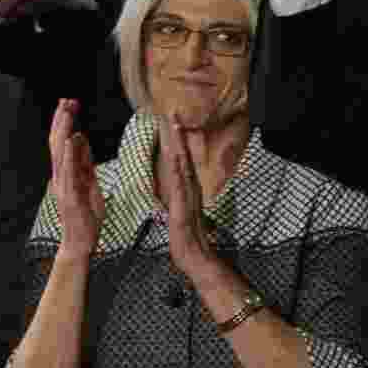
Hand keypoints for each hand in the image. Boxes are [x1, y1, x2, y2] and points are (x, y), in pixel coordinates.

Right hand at [49, 99, 105, 257]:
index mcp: (66, 172)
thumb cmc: (86, 214)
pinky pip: (68, 172)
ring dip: (63, 131)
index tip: (70, 103)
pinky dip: (68, 154)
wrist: (81, 241)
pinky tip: (71, 139)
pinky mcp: (70, 195)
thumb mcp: (89, 182)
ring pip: (59, 154)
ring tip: (66, 112)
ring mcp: (63, 185)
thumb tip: (81, 139)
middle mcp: (60, 176)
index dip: (65, 122)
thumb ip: (84, 162)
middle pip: (58, 143)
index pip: (63, 141)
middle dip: (62, 120)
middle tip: (66, 100)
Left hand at [162, 114, 214, 278]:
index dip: (176, 140)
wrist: (195, 255)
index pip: (181, 158)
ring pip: (181, 164)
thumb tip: (179, 189)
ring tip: (173, 126)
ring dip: (177, 144)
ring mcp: (187, 195)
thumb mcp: (183, 211)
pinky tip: (175, 156)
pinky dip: (177, 168)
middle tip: (172, 113)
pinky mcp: (183, 205)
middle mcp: (189, 187)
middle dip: (177, 134)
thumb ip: (182, 199)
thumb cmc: (189, 236)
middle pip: (182, 155)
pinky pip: (179, 183)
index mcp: (186, 188)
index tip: (172, 122)